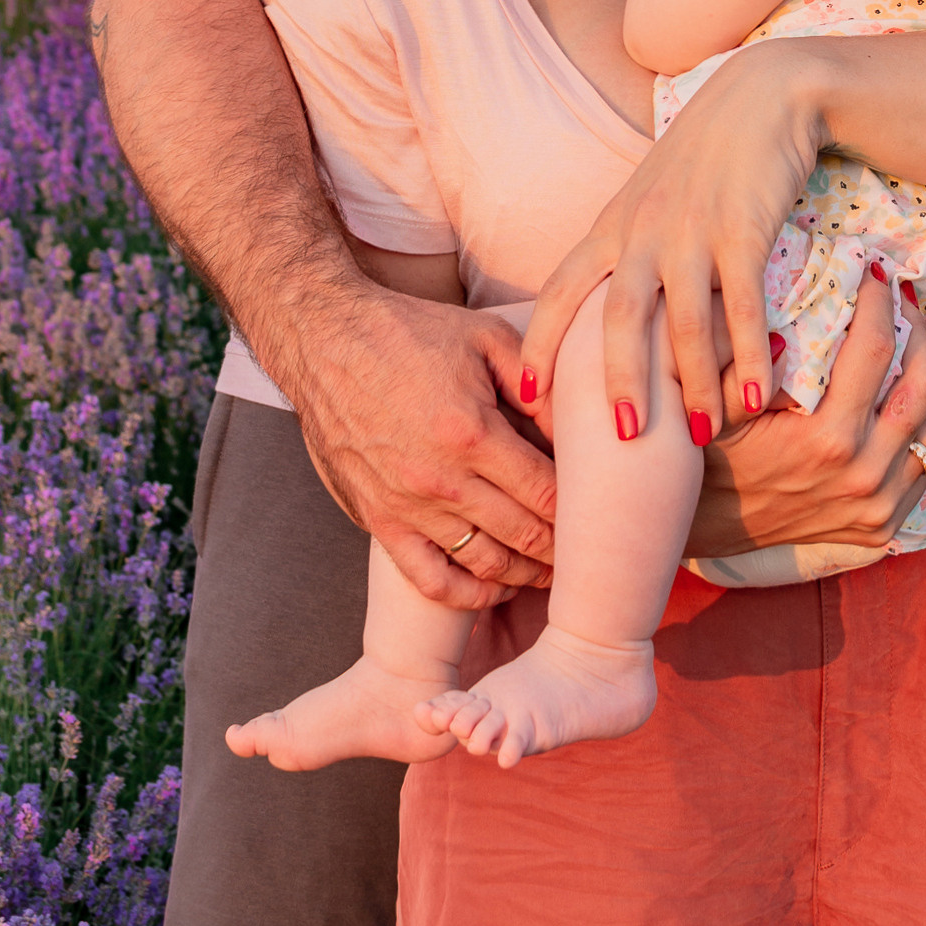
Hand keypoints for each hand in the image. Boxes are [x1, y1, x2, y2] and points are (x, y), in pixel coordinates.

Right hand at [288, 273, 559, 605]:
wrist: (324, 339)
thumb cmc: (410, 331)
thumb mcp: (486, 337)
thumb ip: (537, 384)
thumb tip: (580, 427)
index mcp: (472, 432)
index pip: (548, 494)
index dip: (582, 512)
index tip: (602, 515)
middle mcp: (440, 479)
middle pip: (524, 536)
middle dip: (565, 549)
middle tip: (590, 551)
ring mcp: (405, 506)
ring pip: (484, 563)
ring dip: (526, 574)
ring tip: (552, 569)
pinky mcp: (377, 519)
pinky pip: (430, 578)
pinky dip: (469, 593)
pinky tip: (494, 587)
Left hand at [522, 40, 825, 437]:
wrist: (763, 96)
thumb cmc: (706, 157)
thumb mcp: (650, 197)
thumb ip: (629, 249)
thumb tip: (613, 314)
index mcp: (613, 227)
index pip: (562, 292)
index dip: (542, 346)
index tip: (528, 401)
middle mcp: (644, 231)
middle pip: (618, 318)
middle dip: (617, 383)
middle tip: (619, 443)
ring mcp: (694, 231)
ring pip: (684, 322)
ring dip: (691, 384)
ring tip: (699, 437)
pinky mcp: (745, 230)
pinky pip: (745, 305)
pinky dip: (750, 354)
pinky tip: (757, 396)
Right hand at [687, 266, 925, 559]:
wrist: (717, 530)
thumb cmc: (715, 460)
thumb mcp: (719, 412)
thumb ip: (742, 373)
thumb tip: (782, 333)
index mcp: (827, 438)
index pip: (874, 351)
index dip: (879, 305)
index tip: (876, 275)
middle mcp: (865, 473)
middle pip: (923, 384)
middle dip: (920, 332)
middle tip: (906, 302)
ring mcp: (882, 503)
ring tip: (925, 336)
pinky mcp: (888, 522)